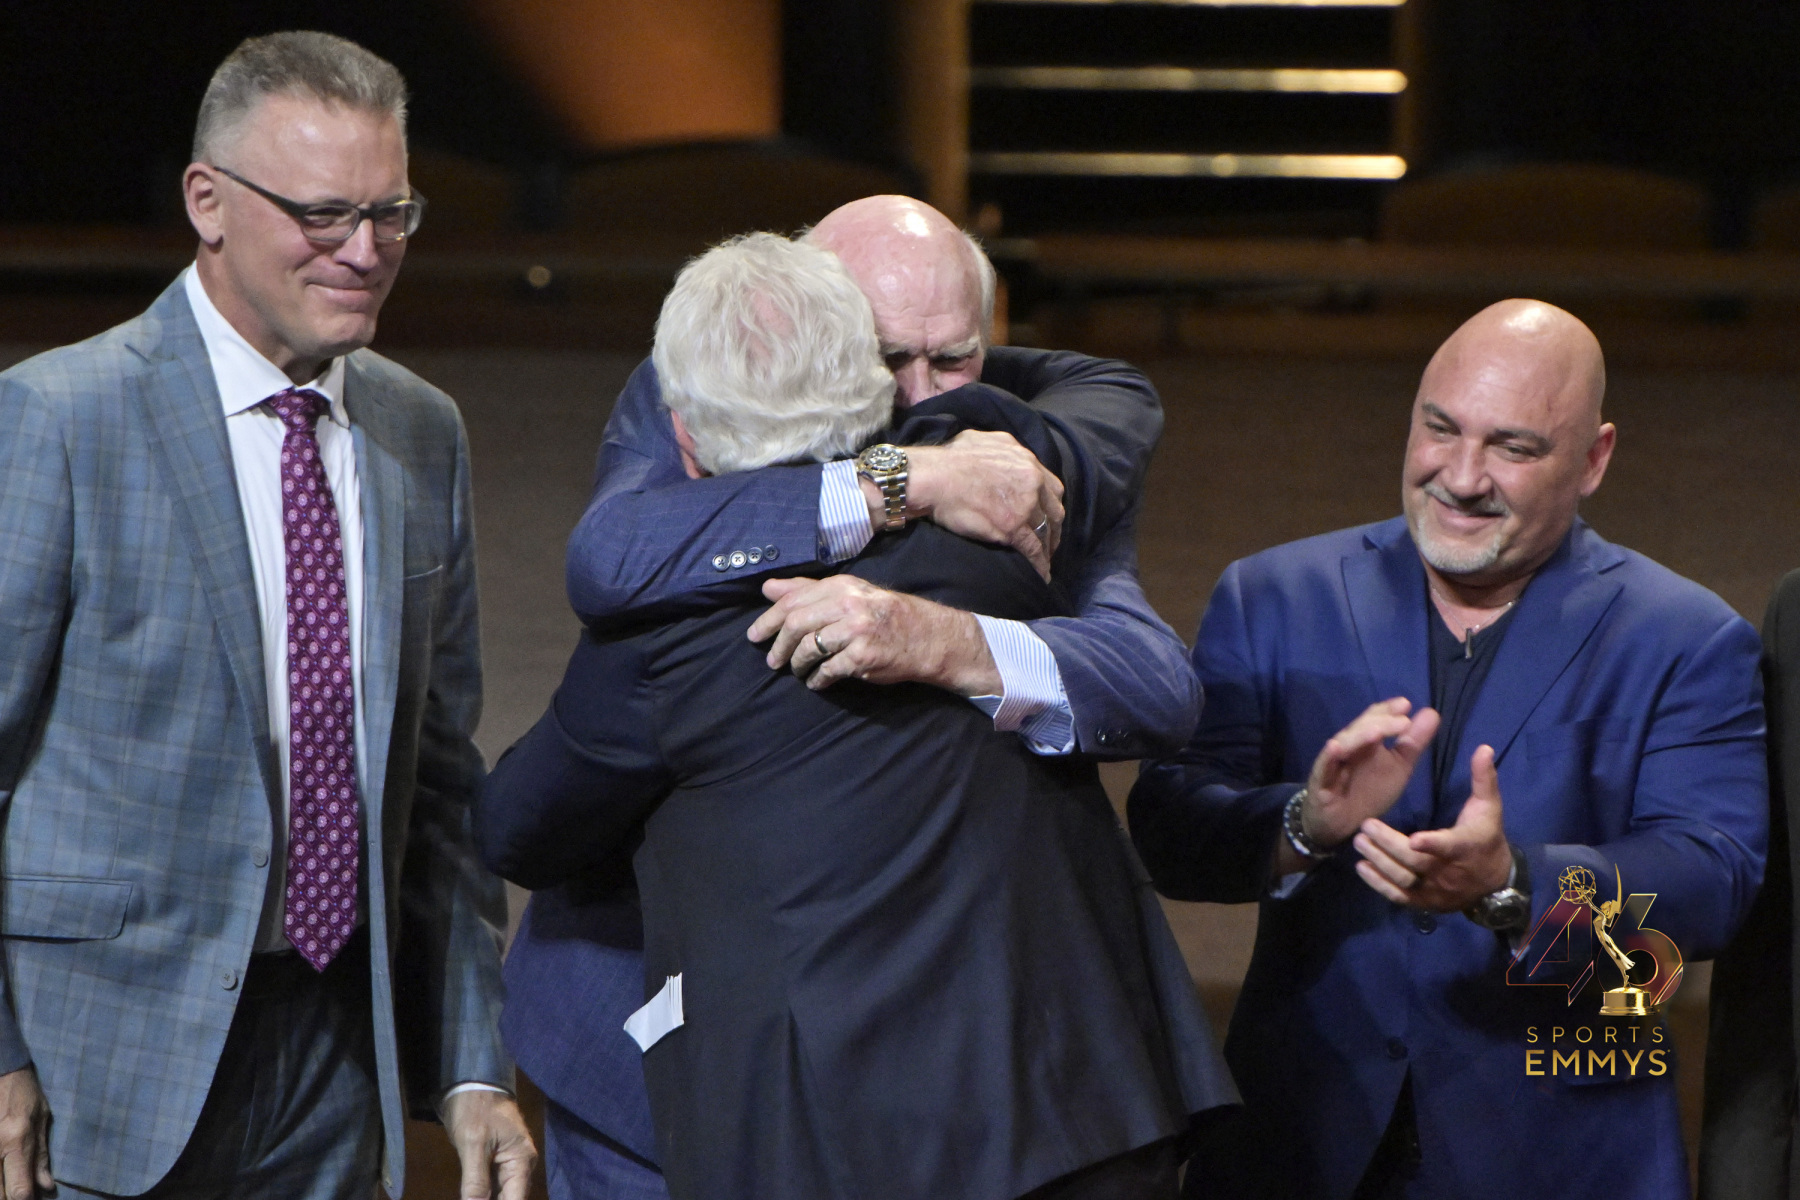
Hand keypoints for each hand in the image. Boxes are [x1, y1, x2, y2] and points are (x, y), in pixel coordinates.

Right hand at [0, 1066, 50, 1199]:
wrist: (1, 1071)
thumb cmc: (24, 1093)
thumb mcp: (41, 1119)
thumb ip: (41, 1156)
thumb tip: (47, 1187)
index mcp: (17, 1140)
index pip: (19, 1189)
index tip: (32, 1199)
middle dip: (11, 1197)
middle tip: (22, 1191)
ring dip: (2, 1188)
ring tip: (13, 1177)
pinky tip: (4, 1172)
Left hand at [440, 1089, 535, 1199]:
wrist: (472, 1081)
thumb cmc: (475, 1108)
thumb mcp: (473, 1143)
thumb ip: (475, 1180)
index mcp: (522, 1160)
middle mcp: (521, 1164)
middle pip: (510, 1197)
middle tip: (469, 1199)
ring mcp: (510, 1162)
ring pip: (501, 1193)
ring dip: (487, 1199)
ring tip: (470, 1196)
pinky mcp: (497, 1160)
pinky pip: (494, 1184)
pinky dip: (483, 1194)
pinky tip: (472, 1196)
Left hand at [747, 576, 1001, 695]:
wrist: (928, 637)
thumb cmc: (886, 615)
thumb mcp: (850, 594)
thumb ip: (808, 590)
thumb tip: (767, 588)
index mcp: (842, 586)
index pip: (793, 600)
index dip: (768, 619)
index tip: (754, 635)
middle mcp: (848, 604)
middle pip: (796, 624)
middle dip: (778, 645)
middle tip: (772, 660)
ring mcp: (856, 630)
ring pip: (809, 648)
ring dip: (797, 665)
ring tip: (797, 672)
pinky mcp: (863, 657)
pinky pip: (828, 670)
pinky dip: (818, 680)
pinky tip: (817, 683)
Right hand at [899, 431, 1063, 579]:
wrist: (934, 477)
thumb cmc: (948, 460)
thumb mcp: (982, 441)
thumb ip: (1001, 449)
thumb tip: (1000, 455)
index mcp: (1025, 460)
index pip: (1051, 486)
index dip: (1050, 505)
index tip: (1045, 516)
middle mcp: (1031, 479)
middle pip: (1054, 510)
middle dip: (1053, 528)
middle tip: (1049, 542)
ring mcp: (1024, 504)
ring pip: (1045, 531)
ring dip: (1047, 548)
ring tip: (1044, 561)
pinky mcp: (1012, 526)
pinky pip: (1033, 548)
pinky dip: (1039, 564)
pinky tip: (1040, 574)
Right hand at [1298, 698, 1438, 846]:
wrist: (1342, 824)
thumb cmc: (1369, 792)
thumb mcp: (1399, 766)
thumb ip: (1413, 742)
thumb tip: (1432, 712)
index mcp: (1365, 740)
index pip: (1374, 718)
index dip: (1388, 710)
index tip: (1406, 705)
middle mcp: (1348, 746)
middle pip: (1360, 728)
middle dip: (1380, 722)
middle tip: (1403, 720)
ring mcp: (1332, 762)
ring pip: (1343, 744)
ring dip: (1359, 736)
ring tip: (1377, 732)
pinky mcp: (1320, 781)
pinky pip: (1323, 767)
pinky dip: (1329, 756)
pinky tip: (1336, 748)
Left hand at [1353, 744, 1513, 911]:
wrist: (1493, 883)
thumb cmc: (1487, 838)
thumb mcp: (1490, 808)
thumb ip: (1483, 779)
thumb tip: (1483, 748)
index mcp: (1467, 847)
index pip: (1450, 847)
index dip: (1433, 845)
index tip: (1414, 838)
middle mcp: (1449, 872)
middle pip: (1416, 864)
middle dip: (1390, 846)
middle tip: (1366, 825)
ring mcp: (1435, 890)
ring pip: (1404, 880)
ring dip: (1379, 862)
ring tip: (1358, 841)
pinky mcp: (1423, 902)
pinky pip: (1399, 897)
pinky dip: (1379, 884)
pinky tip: (1361, 867)